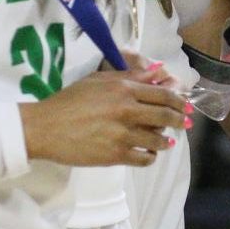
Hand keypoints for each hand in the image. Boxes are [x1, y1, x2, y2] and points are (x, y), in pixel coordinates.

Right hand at [20, 63, 188, 166]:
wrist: (44, 128)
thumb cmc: (68, 100)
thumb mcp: (98, 80)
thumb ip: (130, 75)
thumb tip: (158, 70)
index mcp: (123, 89)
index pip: (162, 94)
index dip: (179, 100)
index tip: (185, 106)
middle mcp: (127, 110)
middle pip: (165, 116)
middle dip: (179, 120)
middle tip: (184, 123)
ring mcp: (122, 135)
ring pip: (157, 139)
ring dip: (165, 141)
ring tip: (166, 141)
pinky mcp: (115, 155)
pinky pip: (144, 158)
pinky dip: (150, 156)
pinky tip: (149, 153)